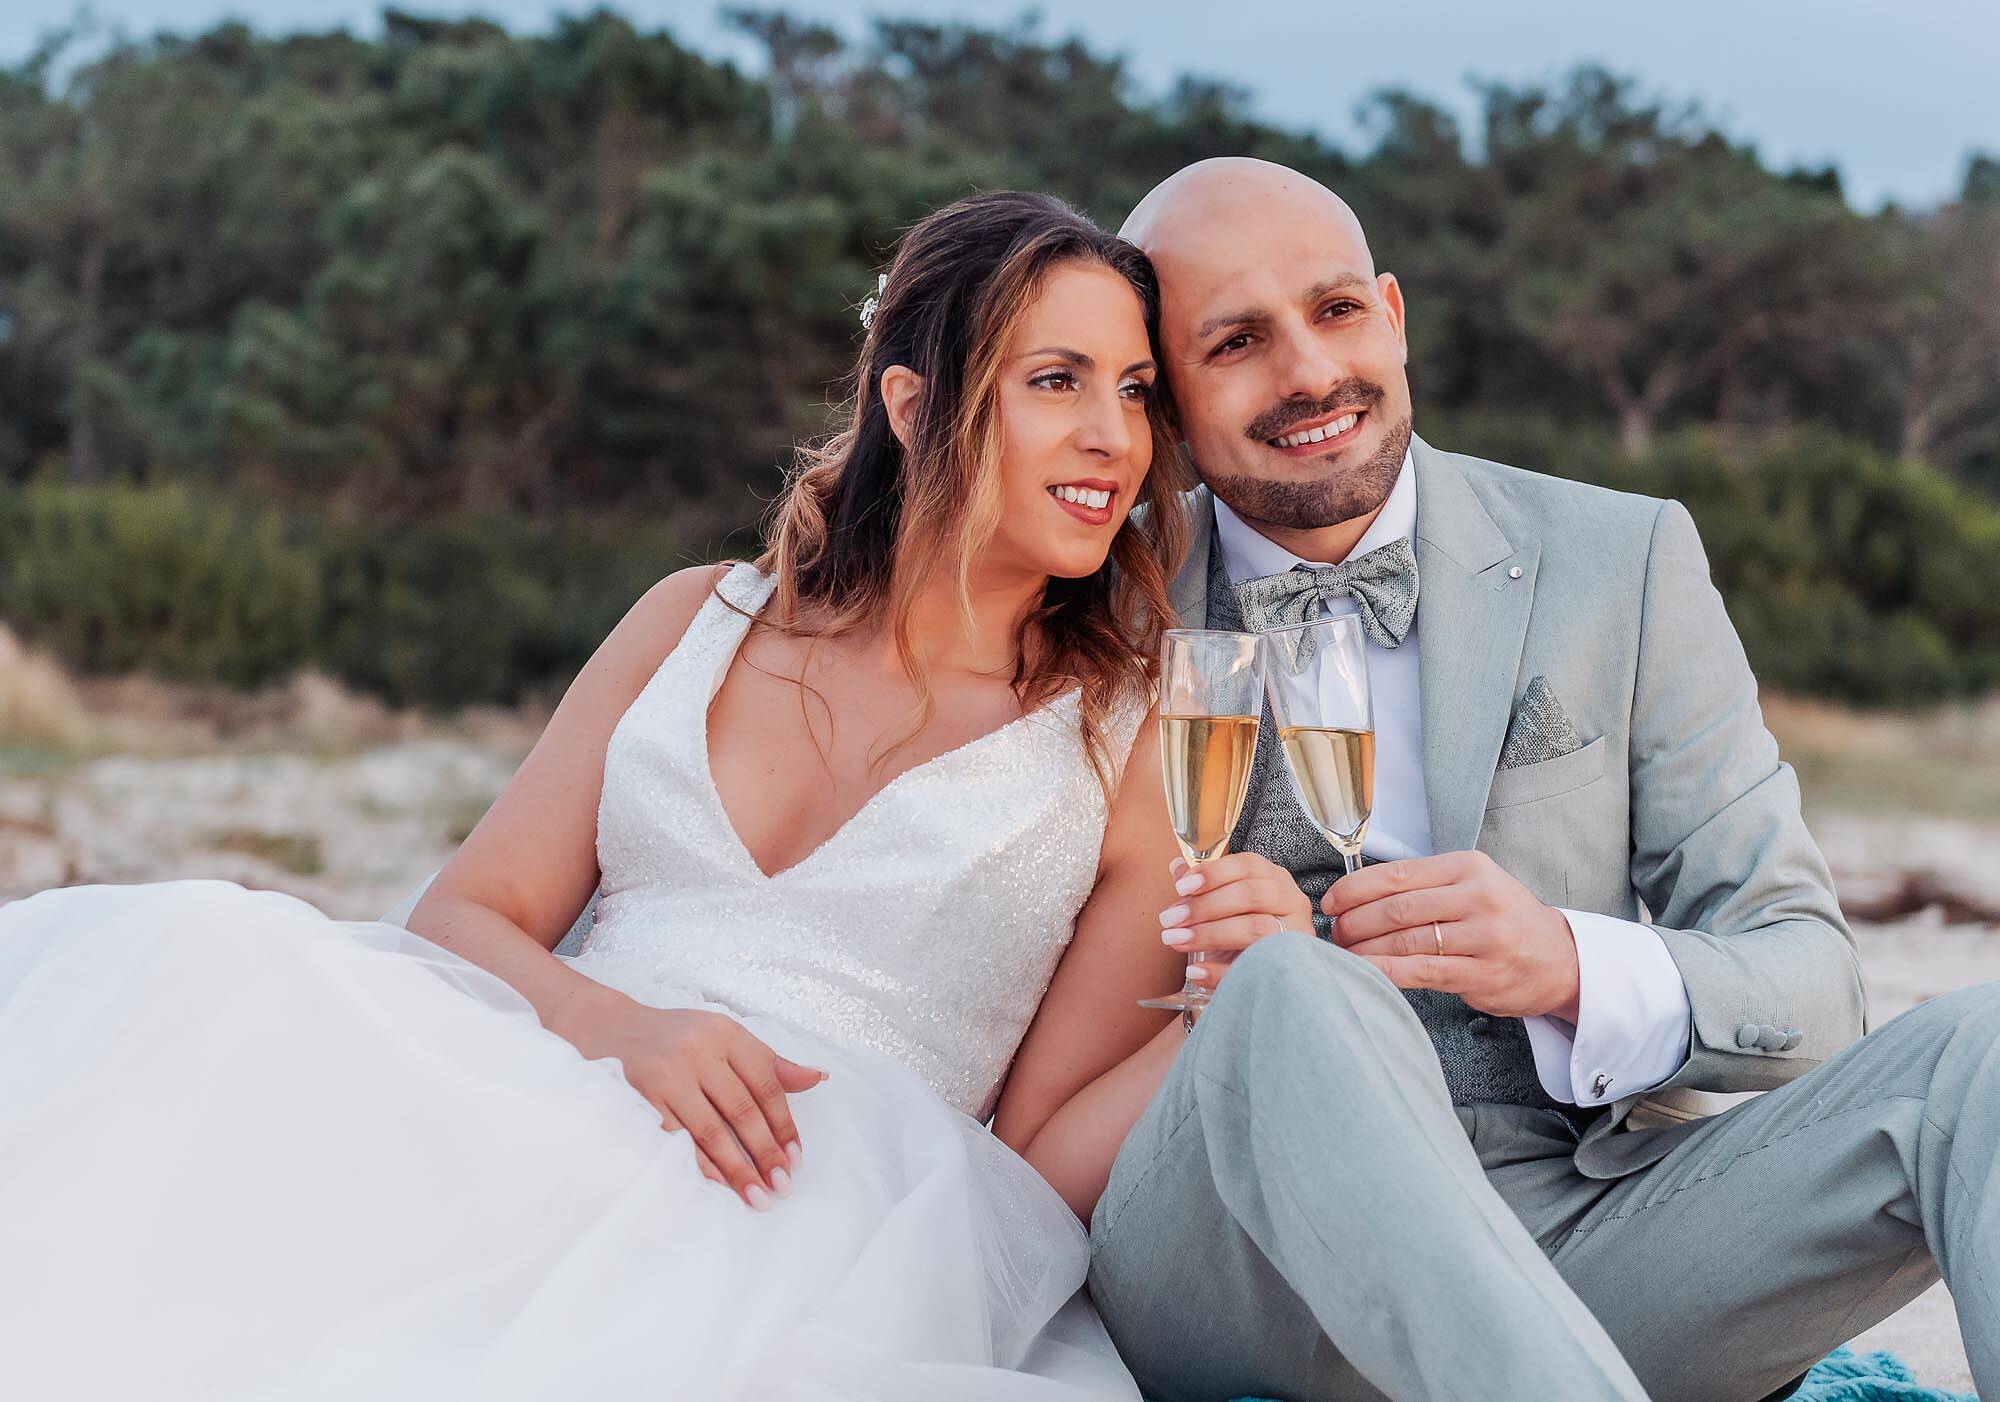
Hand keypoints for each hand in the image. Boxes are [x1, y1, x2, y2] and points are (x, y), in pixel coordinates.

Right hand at [552, 984, 826, 1207]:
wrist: (613, 1030)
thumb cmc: (681, 1038)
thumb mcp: (726, 1038)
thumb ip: (770, 1063)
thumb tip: (819, 1078)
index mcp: (726, 1034)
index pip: (765, 1083)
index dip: (784, 1124)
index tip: (796, 1158)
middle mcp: (698, 1050)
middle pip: (741, 1110)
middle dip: (765, 1152)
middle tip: (783, 1185)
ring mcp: (666, 1074)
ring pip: (710, 1130)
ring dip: (736, 1168)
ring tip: (758, 1195)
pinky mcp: (640, 1098)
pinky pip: (676, 1139)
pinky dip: (699, 1164)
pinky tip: (718, 1184)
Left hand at [1157, 852, 1314, 991]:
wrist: (1265, 977)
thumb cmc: (1243, 935)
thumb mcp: (1224, 908)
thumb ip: (1203, 888)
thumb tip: (1176, 867)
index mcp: (1275, 879)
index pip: (1248, 865)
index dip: (1214, 873)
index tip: (1181, 887)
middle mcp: (1292, 903)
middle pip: (1251, 894)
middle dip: (1205, 906)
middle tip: (1169, 918)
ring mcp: (1295, 936)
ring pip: (1255, 928)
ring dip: (1209, 934)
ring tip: (1176, 940)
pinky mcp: (1290, 968)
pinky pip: (1253, 969)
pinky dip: (1220, 972)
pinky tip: (1195, 972)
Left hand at [1323, 851, 1580, 1020]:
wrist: (1560, 959)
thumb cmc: (1503, 921)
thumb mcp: (1472, 886)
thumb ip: (1424, 886)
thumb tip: (1356, 896)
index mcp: (1467, 867)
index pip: (1396, 874)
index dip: (1354, 889)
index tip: (1329, 903)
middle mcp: (1477, 896)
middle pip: (1397, 908)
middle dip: (1354, 923)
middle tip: (1334, 935)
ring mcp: (1482, 936)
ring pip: (1405, 940)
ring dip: (1364, 950)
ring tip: (1344, 956)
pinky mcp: (1482, 973)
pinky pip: (1421, 972)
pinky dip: (1386, 973)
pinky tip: (1364, 974)